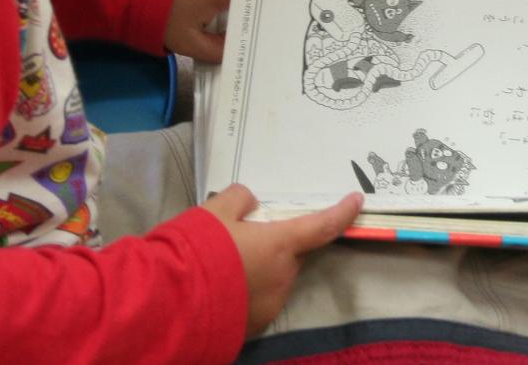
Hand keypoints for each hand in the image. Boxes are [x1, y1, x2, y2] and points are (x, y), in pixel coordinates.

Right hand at [204, 185, 361, 336]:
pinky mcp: (254, 326)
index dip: (342, 212)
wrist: (171, 304)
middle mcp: (283, 277)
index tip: (356, 201)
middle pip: (292, 254)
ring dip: (261, 269)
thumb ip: (239, 200)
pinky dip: (248, 291)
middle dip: (277, 244)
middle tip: (245, 238)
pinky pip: (258, 300)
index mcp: (280, 245)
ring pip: (275, 278)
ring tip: (224, 266)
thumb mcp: (214, 210)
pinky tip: (221, 288)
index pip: (322, 226)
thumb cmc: (198, 251)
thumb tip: (251, 204)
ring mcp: (270, 305)